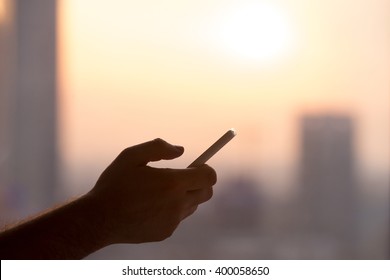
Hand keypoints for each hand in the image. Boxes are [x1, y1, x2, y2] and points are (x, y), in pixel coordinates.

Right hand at [89, 138, 216, 243]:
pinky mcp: (165, 232)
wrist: (98, 219)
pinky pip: (178, 218)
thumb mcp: (131, 156)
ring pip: (192, 205)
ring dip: (185, 196)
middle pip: (206, 193)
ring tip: (159, 192)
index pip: (209, 177)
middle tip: (181, 177)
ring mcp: (172, 221)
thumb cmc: (114, 184)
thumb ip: (158, 148)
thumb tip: (181, 151)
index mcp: (172, 184)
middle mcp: (177, 204)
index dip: (207, 169)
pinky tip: (151, 206)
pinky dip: (172, 210)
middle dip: (200, 182)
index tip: (199, 165)